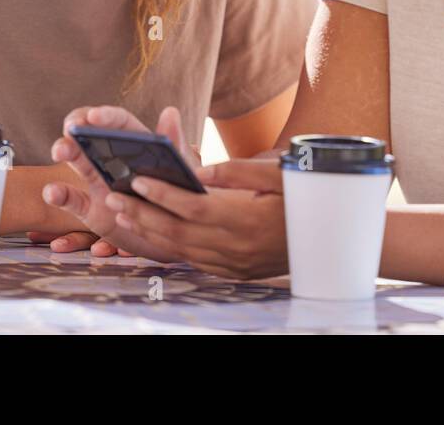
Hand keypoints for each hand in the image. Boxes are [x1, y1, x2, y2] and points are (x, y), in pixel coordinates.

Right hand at [42, 105, 196, 262]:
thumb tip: (171, 112)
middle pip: (91, 136)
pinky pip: (73, 200)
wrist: (177, 236)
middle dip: (77, 128)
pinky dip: (60, 195)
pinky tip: (52, 192)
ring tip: (59, 150)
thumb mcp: (184, 171)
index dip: (105, 116)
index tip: (93, 116)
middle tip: (70, 130)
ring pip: (79, 162)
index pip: (119, 123)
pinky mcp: (91, 209)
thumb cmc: (182, 196)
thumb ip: (176, 145)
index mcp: (137, 144)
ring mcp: (100, 183)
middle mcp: (114, 159)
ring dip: (67, 152)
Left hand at [104, 157, 287, 280]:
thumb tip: (198, 171)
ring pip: (181, 249)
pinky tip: (153, 233)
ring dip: (148, 232)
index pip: (193, 207)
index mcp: (246, 219)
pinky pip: (194, 260)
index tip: (138, 180)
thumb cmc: (303, 197)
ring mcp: (234, 263)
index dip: (163, 194)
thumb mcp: (277, 174)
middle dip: (141, 213)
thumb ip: (236, 172)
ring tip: (123, 214)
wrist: (329, 237)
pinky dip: (170, 246)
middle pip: (177, 231)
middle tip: (113, 197)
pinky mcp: (234, 272)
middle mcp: (236, 246)